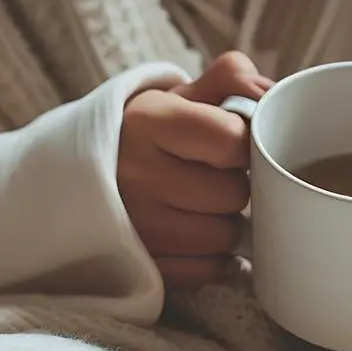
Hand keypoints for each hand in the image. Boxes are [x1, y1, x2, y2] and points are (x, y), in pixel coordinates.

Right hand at [119, 52, 270, 288]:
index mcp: (148, 121)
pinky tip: (196, 236)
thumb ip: (231, 79)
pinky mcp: (141, 265)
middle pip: (233, 192)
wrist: (78, 176)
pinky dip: (212, 258)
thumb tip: (273, 93)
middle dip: (235, 185)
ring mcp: (135, 225)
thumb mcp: (178, 96)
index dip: (245, 143)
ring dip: (224, 222)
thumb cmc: (146, 134)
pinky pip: (207, 271)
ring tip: (201, 206)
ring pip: (225, 236)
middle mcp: (135, 174)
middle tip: (212, 176)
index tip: (233, 144)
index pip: (232, 140)